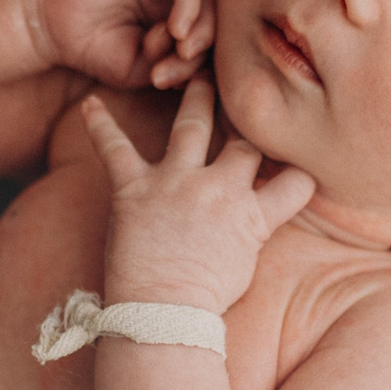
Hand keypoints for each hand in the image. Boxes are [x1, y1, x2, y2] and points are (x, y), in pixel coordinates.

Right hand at [34, 0, 214, 89]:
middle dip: (207, 41)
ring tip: (181, 49)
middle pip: (213, 10)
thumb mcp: (144, 69)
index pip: (211, 33)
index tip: (180, 82)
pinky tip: (176, 29)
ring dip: (201, 24)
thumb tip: (208, 63)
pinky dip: (188, 3)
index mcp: (175, 18)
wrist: (50, 30)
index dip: (206, 59)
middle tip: (184, 62)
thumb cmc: (95, 51)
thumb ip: (177, 66)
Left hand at [80, 80, 315, 312]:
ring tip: (196, 75)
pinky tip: (89, 103)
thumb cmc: (203, 302)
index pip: (294, 181)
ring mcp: (175, 183)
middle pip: (245, 140)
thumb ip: (253, 231)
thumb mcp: (245, 266)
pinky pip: (114, 147)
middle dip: (249, 116)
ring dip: (197, 98)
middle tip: (248, 91)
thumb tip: (256, 218)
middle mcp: (219, 189)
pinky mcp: (134, 187)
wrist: (163, 313)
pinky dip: (100, 124)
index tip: (299, 155)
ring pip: (192, 125)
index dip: (300, 170)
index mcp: (251, 215)